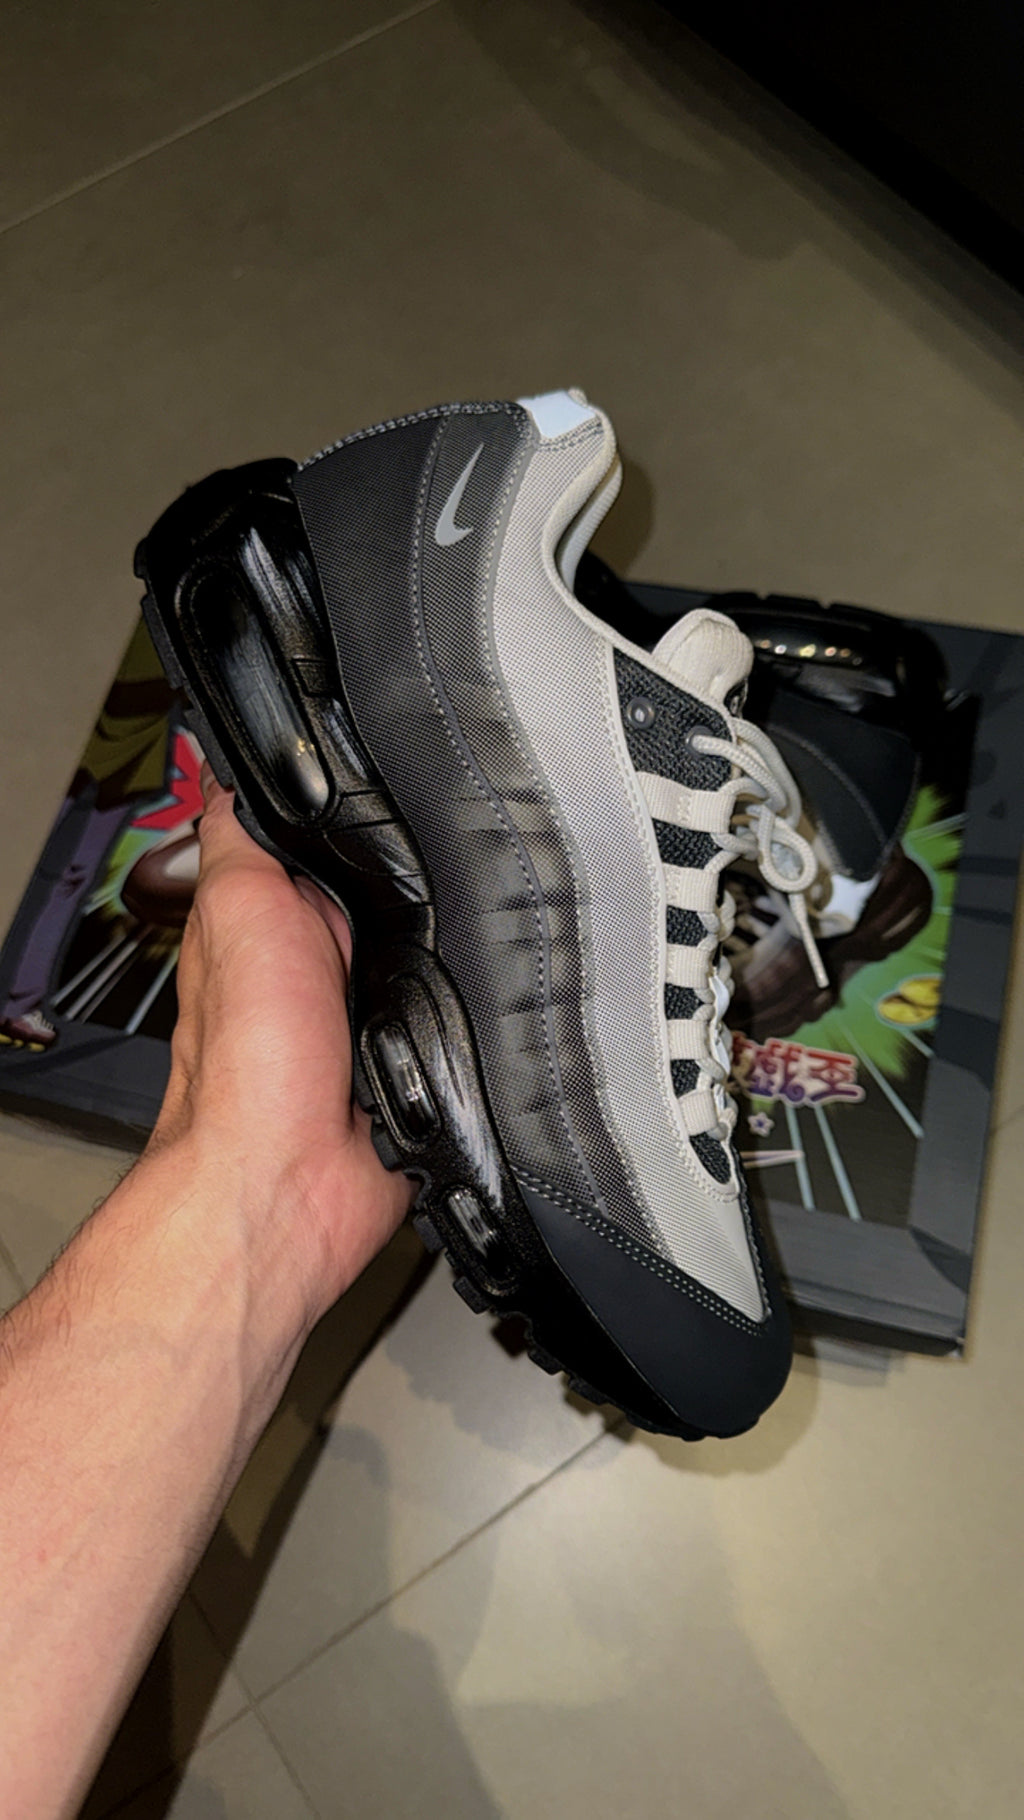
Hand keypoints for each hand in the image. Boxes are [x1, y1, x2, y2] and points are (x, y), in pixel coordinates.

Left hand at [150, 767, 412, 1331]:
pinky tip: (459, 1013)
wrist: (287, 1181)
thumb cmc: (245, 1065)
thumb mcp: (236, 911)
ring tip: (445, 953)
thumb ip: (242, 844)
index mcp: (276, 927)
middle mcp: (324, 973)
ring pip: (438, 956)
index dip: (369, 823)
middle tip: (432, 890)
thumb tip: (236, 778)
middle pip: (401, 899)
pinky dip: (468, 1019)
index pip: (333, 848)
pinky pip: (462, 1022)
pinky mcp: (416, 1068)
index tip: (403, 795)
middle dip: (426, 890)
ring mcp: (373, 1022)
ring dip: (453, 955)